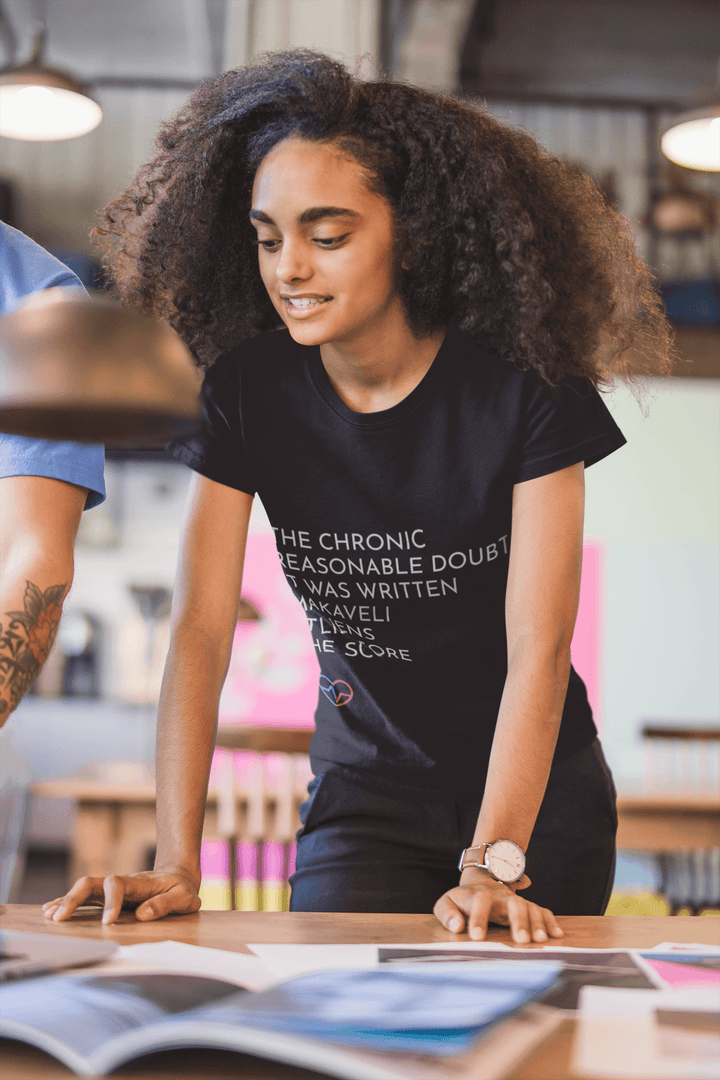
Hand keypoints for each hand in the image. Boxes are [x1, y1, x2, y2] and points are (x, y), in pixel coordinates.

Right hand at [42, 867, 200, 924]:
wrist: (177, 876)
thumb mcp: (183, 897)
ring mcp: (111, 889)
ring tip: (49, 916)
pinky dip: (67, 903)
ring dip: (67, 901)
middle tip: (60, 918)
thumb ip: (165, 904)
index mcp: (138, 883)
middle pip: (91, 883)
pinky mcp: (107, 897)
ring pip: (84, 889)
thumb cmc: (181, 888)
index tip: (108, 923)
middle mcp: (120, 883)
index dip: (110, 902)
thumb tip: (142, 914)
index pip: (116, 885)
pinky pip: (85, 898)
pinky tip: (52, 911)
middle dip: (74, 898)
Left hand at [433, 867, 563, 943]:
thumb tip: (456, 927)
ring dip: (536, 923)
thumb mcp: (447, 903)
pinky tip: (556, 934)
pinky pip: (542, 911)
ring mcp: (515, 900)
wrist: (480, 882)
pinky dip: (550, 921)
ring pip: (530, 907)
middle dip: (518, 920)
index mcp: (477, 895)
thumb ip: (447, 914)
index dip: (478, 917)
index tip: (477, 937)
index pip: (479, 901)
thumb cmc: (462, 901)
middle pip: (513, 902)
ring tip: (540, 941)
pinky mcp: (526, 906)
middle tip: (521, 940)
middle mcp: (499, 896)